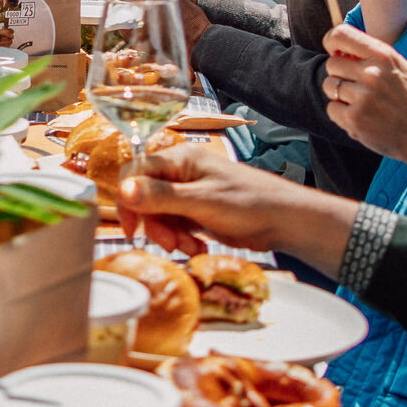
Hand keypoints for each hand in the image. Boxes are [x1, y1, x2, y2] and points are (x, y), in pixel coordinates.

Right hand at [115, 137, 343, 265]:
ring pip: (159, 215)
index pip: (136, 173)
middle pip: (145, 198)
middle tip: (171, 245)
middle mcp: (181, 173)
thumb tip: (123, 189)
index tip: (132, 228)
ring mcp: (189, 193)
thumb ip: (161, 197)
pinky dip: (182, 239)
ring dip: (170, 235)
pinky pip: (175, 225)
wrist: (284, 221)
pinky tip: (198, 247)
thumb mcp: (201, 202)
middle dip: (155, 225)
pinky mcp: (197, 211)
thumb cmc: (249, 203)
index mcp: (180, 159)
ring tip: (192, 247)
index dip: (128, 200)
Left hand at [320, 24, 406, 177]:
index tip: (334, 51)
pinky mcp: (354, 119)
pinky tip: (359, 115)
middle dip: (339, 73)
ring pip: (329, 86)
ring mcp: (363, 97)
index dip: (331, 42)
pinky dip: (340, 113)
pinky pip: (331, 108)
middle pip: (332, 63)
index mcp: (383, 55)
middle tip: (356, 85)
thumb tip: (337, 48)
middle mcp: (372, 74)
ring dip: (338, 94)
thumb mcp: (397, 66)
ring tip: (359, 101)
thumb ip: (370, 53)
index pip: (340, 35)